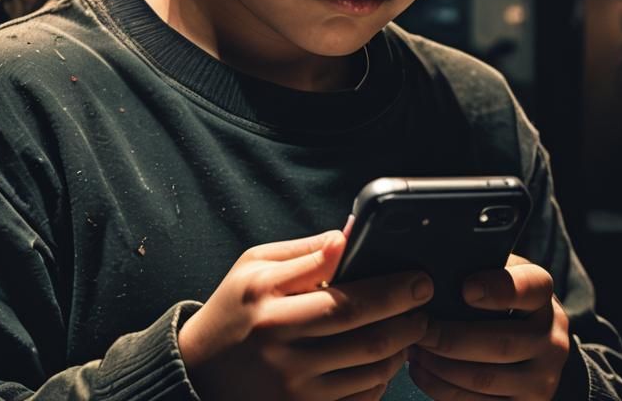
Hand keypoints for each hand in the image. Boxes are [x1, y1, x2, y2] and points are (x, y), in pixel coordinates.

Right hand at [178, 226, 433, 400]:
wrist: (196, 373)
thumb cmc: (232, 311)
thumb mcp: (254, 267)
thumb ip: (304, 252)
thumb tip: (349, 235)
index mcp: (271, 307)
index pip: (348, 299)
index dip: (393, 289)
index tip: (418, 277)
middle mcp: (284, 352)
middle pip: (368, 339)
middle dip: (409, 319)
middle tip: (425, 301)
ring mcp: (295, 391)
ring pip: (371, 374)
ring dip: (401, 350)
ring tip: (410, 328)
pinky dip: (380, 381)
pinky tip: (384, 360)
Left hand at [407, 254, 569, 399]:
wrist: (535, 340)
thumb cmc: (503, 298)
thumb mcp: (499, 273)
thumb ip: (478, 267)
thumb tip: (431, 272)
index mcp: (543, 296)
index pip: (529, 288)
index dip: (497, 290)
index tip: (465, 289)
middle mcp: (551, 340)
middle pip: (501, 343)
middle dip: (451, 338)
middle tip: (420, 328)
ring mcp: (542, 379)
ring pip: (485, 379)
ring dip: (441, 366)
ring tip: (415, 349)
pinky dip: (443, 389)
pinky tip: (423, 371)